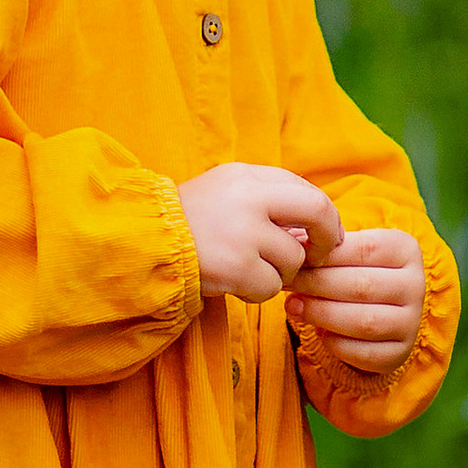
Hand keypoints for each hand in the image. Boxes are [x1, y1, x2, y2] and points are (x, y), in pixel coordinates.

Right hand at [179, 160, 342, 302]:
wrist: (141, 243)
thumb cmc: (187, 221)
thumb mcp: (225, 191)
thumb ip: (267, 198)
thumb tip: (316, 225)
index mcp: (247, 175)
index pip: (307, 189)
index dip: (325, 216)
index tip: (325, 234)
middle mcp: (249, 197)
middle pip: (317, 211)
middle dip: (326, 238)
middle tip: (318, 256)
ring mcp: (243, 233)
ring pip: (293, 258)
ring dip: (279, 272)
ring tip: (249, 270)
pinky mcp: (236, 268)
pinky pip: (271, 287)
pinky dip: (258, 292)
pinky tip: (235, 284)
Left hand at [288, 228, 425, 372]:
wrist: (381, 308)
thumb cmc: (353, 270)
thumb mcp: (346, 250)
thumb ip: (325, 246)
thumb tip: (291, 242)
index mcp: (405, 249)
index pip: (364, 249)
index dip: (324, 254)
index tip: (293, 258)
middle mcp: (416, 285)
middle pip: (361, 285)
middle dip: (316, 285)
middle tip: (286, 283)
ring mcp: (411, 322)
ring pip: (364, 322)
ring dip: (321, 314)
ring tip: (293, 306)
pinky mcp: (400, 352)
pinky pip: (364, 353)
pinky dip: (336, 344)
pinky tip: (319, 332)